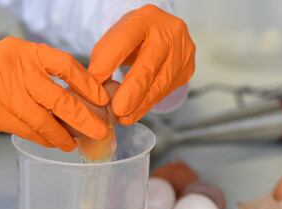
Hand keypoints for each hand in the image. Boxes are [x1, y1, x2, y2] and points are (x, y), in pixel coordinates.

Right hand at [0, 37, 109, 150]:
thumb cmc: (1, 67)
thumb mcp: (23, 57)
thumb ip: (49, 70)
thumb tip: (87, 94)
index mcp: (29, 54)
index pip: (66, 66)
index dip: (88, 85)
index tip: (103, 99)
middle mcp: (18, 73)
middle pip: (60, 101)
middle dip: (85, 120)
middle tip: (100, 132)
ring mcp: (6, 95)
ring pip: (43, 123)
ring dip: (63, 136)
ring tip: (74, 142)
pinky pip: (27, 132)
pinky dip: (44, 139)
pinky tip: (53, 141)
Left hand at [89, 4, 194, 124]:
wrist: (164, 35)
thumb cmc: (136, 38)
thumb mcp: (117, 38)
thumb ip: (105, 57)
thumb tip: (96, 87)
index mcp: (146, 18)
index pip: (125, 40)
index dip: (109, 61)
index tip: (94, 82)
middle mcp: (169, 33)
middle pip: (148, 66)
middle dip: (131, 92)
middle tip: (117, 109)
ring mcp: (182, 53)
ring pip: (160, 84)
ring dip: (140, 105)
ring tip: (123, 117)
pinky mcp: (187, 70)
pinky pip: (166, 92)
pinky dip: (148, 104)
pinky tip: (136, 112)